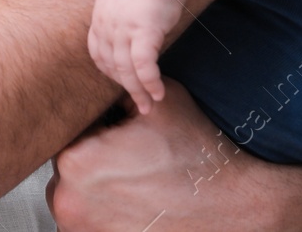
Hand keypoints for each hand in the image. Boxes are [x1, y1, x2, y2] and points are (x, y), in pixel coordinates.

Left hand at [46, 86, 301, 231]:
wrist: (233, 206)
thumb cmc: (195, 155)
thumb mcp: (157, 102)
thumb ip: (123, 89)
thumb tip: (105, 85)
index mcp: (76, 161)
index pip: (75, 136)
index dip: (101, 133)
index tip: (125, 140)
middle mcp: (67, 200)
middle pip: (72, 170)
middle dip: (96, 163)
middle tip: (134, 164)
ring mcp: (80, 229)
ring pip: (77, 198)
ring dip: (98, 191)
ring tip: (137, 185)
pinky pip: (90, 222)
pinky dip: (108, 214)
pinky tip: (138, 206)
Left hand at [88, 0, 181, 113]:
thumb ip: (126, 18)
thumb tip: (138, 36)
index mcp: (101, 17)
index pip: (98, 52)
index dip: (110, 71)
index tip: (123, 81)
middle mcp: (107, 25)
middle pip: (111, 65)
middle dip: (126, 87)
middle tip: (140, 104)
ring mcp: (123, 28)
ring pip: (126, 69)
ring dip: (139, 91)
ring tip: (150, 105)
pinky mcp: (144, 31)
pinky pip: (143, 65)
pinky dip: (150, 82)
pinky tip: (158, 92)